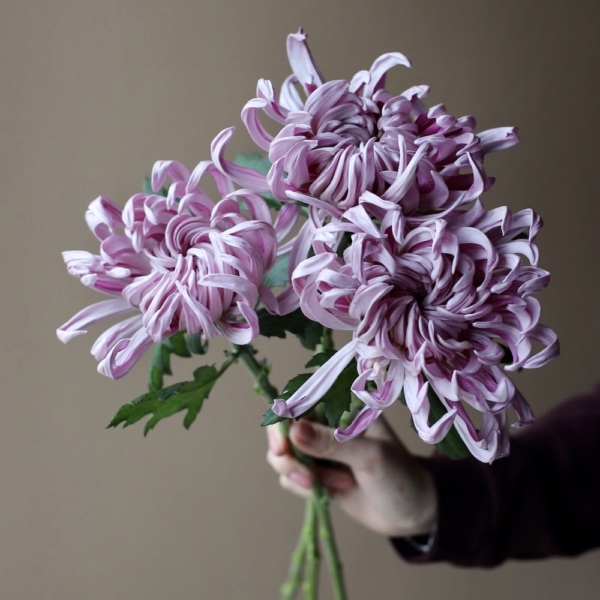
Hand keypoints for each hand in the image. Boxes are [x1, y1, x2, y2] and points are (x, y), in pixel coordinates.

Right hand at [266, 417, 437, 537]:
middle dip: (287, 453)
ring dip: (298, 473)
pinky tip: (330, 493)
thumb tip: (293, 431)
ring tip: (327, 486)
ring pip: (284, 454)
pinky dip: (302, 487)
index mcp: (343, 407)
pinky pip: (290, 476)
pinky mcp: (316, 473)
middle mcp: (327, 424)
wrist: (411, 514)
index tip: (282, 445)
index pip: (301, 401)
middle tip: (303, 476)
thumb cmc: (399, 476)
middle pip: (284, 429)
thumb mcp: (369, 456)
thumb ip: (331, 443)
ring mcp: (319, 450)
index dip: (284, 420)